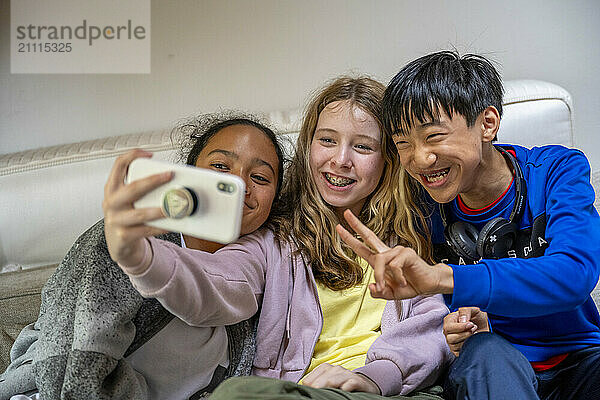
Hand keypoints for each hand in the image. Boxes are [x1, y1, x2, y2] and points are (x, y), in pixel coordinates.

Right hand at [103, 149, 171, 270]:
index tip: (150, 154)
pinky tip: (170, 224)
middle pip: (132, 188)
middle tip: (169, 176)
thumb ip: (141, 188)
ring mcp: (116, 220)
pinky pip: (146, 230)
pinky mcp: (124, 236)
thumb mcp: (128, 199)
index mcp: (112, 189)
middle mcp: (112, 202)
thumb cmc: (128, 217)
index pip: (118, 165)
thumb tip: (170, 179)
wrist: (119, 244)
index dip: (133, 156)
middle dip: (153, 181)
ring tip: (173, 207)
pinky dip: (160, 227)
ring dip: (159, 209)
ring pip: (140, 213)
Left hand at [302, 363, 379, 393]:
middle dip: (316, 389)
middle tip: (314, 397)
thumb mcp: (328, 383)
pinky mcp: (356, 381)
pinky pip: (349, 384)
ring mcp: (346, 374)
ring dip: (327, 388)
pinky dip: (344, 388)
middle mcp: (335, 369)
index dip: (308, 389)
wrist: (364, 385)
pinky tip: (342, 392)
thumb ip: (316, 385)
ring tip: (323, 396)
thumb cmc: (342, 385)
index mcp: (325, 369)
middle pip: (320, 379)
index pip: (309, 380)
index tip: (308, 395)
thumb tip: (303, 392)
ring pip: (332, 380)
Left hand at [337, 209, 453, 299]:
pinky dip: (397, 278)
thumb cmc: (410, 285)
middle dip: (356, 224)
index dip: (350, 238)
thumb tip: (371, 287)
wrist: (428, 285)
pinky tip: (404, 282)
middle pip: (369, 235)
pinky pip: (394, 266)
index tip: (339, 228)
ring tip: (392, 287)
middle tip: (345, 214)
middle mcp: (387, 252)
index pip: (363, 246)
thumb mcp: (391, 293)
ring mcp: (397, 250)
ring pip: (380, 262)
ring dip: (382, 277)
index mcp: (380, 260)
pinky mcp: (406, 253)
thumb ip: (379, 293)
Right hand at [443, 307, 489, 355]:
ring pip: (455, 346)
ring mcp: (452, 342)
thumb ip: (466, 311)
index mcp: (449, 320)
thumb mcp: (473, 310)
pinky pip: (459, 353)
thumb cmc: (477, 317)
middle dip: (464, 334)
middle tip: (474, 329)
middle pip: (450, 338)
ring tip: (474, 334)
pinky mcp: (457, 350)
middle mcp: (448, 332)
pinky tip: (472, 341)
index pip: (448, 327)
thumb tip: (462, 321)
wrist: (484, 326)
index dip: (460, 327)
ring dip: (467, 340)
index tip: (471, 324)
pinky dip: (467, 348)